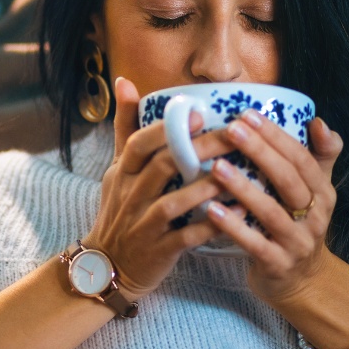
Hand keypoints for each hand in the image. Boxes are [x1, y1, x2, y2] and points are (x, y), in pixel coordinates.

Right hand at [82, 78, 235, 297]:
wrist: (108, 266)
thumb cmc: (119, 211)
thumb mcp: (117, 169)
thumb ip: (125, 127)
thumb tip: (125, 81)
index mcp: (122, 173)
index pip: (139, 144)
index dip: (167, 128)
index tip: (199, 112)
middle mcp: (130, 196)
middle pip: (163, 166)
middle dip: (199, 149)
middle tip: (235, 135)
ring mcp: (143, 225)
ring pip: (174, 202)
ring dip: (207, 187)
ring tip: (239, 172)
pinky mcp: (159, 251)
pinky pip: (187, 236)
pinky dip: (212, 225)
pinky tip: (237, 212)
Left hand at [204, 110, 343, 303]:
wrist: (304, 284)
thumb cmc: (300, 227)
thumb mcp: (315, 193)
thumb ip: (318, 157)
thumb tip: (319, 121)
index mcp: (323, 192)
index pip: (302, 157)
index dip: (276, 136)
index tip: (248, 114)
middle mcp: (315, 216)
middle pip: (289, 179)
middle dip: (260, 152)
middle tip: (230, 130)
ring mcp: (298, 242)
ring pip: (271, 211)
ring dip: (243, 188)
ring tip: (215, 167)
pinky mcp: (278, 265)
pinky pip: (255, 244)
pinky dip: (234, 227)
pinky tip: (210, 210)